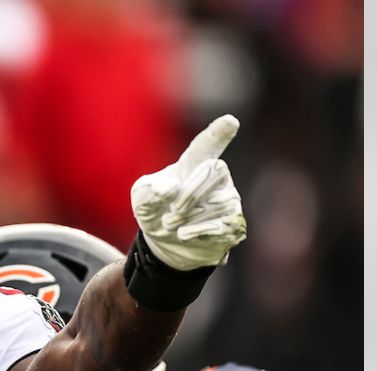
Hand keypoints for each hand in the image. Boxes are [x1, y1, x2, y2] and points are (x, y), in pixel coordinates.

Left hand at [131, 115, 246, 270]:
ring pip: (220, 202)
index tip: (230, 121)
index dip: (218, 134)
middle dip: (190, 194)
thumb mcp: (142, 199)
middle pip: (215, 170)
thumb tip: (173, 188)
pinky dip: (198, 231)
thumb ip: (149, 190)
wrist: (166, 244)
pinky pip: (224, 224)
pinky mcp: (234, 223)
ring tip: (172, 224)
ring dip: (189, 217)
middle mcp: (216, 177)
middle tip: (170, 212)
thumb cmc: (156, 210)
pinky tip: (184, 234)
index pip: (206, 145)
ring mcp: (228, 199)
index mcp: (192, 164)